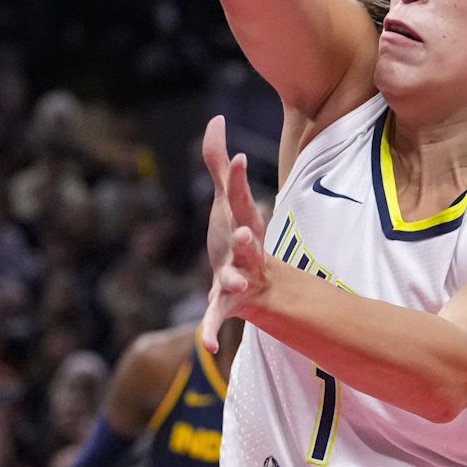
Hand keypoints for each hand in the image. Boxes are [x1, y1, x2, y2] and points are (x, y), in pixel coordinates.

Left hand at [201, 116, 269, 349]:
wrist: (257, 285)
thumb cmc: (236, 236)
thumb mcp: (227, 199)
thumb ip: (218, 161)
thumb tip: (215, 120)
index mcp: (243, 224)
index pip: (241, 200)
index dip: (239, 181)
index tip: (239, 160)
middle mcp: (244, 252)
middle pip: (246, 244)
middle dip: (245, 239)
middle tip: (244, 232)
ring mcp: (237, 278)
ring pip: (236, 281)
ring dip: (236, 283)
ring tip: (236, 285)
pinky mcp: (225, 304)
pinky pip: (217, 319)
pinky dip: (212, 332)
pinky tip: (210, 347)